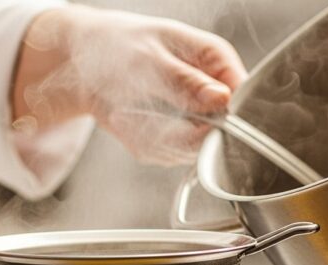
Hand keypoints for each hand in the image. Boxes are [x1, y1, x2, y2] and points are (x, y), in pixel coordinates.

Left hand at [13, 6, 246, 164]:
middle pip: (218, 132)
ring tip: (131, 113)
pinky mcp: (176, 136)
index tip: (199, 123)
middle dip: (181, 134)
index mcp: (216, 59)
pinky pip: (167, 155)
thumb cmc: (116, 46)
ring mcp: (195, 117)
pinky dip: (143, 145)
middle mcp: (211, 90)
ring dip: (157, 141)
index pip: (242, 98)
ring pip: (191, 149)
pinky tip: (129, 121)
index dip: (227, 117)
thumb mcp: (149, 58)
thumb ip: (186, 82)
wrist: (84, 63)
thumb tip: (222, 98)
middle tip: (148, 116)